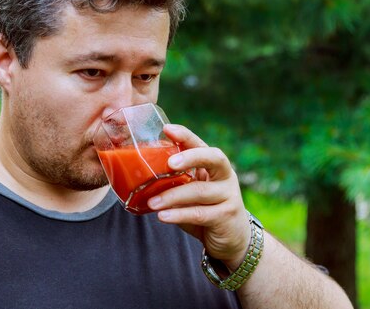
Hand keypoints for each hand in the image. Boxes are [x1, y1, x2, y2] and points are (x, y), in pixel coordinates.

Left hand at [147, 124, 250, 269]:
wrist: (232, 240)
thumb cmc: (204, 210)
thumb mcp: (190, 193)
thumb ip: (175, 183)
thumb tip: (136, 177)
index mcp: (214, 165)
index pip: (200, 144)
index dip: (185, 136)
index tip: (167, 129)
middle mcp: (225, 176)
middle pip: (212, 158)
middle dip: (190, 157)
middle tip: (170, 164)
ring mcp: (229, 195)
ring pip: (199, 190)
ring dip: (173, 196)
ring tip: (152, 202)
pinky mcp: (226, 216)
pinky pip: (200, 213)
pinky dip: (179, 214)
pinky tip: (163, 216)